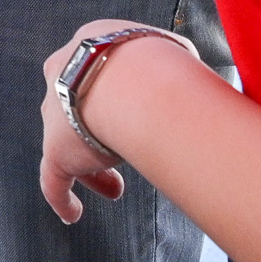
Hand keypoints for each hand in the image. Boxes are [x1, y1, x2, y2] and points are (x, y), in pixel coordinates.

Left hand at [37, 18, 176, 227]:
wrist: (132, 77)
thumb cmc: (162, 62)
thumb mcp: (173, 53)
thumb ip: (182, 67)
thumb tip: (206, 82)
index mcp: (90, 46)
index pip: (98, 75)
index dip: (117, 100)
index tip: (134, 119)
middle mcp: (62, 75)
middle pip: (76, 110)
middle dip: (97, 134)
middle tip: (120, 156)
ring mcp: (54, 115)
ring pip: (67, 146)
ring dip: (93, 170)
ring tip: (116, 190)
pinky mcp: (54, 151)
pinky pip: (53, 182)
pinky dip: (63, 198)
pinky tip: (73, 215)